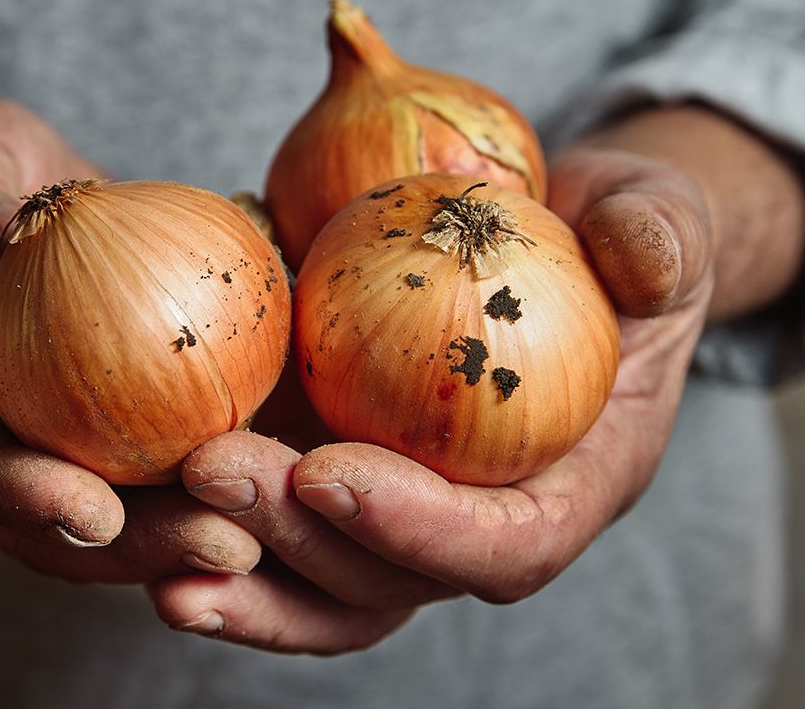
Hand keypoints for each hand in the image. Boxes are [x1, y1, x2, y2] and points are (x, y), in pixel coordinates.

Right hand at [0, 91, 259, 582]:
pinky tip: (297, 466)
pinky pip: (175, 448)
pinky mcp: (123, 416)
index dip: (19, 496)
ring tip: (273, 529)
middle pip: (55, 519)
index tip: (91, 511)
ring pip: (126, 508)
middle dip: (138, 547)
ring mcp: (57, 436)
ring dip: (193, 527)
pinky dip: (229, 466)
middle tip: (221, 547)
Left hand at [148, 146, 713, 652]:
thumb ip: (661, 236)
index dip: (424, 531)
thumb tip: (641, 248)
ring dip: (242, 576)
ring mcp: (404, 508)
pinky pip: (282, 535)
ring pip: (325, 586)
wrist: (555, 246)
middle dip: (300, 541)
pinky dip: (220, 542)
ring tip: (158, 550)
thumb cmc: (613, 239)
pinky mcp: (343, 478)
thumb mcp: (658, 218)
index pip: (507, 544)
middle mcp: (481, 519)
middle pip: (393, 579)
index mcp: (571, 483)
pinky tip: (144, 525)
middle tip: (210, 470)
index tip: (335, 477)